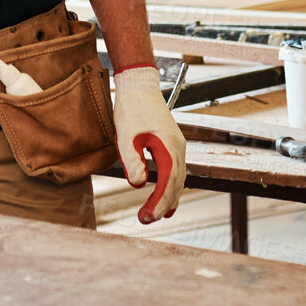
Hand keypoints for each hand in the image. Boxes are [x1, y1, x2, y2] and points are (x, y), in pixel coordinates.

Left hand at [113, 65, 186, 223]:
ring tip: (157, 215)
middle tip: (146, 220)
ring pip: (178, 178)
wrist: (139, 85)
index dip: (159, 201)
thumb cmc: (132, 107)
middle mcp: (179, 148)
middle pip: (176, 183)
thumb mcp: (126, 134)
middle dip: (162, 204)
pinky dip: (171, 186)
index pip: (168, 181)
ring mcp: (177, 145)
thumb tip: (137, 184)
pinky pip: (176, 170)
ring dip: (168, 197)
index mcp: (169, 146)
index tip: (148, 217)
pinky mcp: (172, 143)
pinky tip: (164, 195)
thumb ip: (132, 159)